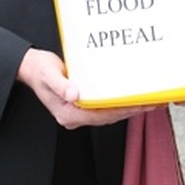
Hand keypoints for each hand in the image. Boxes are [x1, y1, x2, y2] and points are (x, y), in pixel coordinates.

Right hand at [17, 47, 147, 127]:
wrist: (32, 68)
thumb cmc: (39, 69)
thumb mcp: (48, 74)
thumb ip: (61, 85)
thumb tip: (75, 93)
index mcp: (67, 113)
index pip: (100, 116)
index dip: (121, 111)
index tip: (138, 105)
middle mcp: (74, 116)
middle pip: (108, 117)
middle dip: (130, 110)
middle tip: (152, 103)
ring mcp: (78, 112)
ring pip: (108, 114)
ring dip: (127, 108)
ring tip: (147, 102)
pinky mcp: (81, 104)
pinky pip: (103, 107)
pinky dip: (118, 103)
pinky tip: (129, 97)